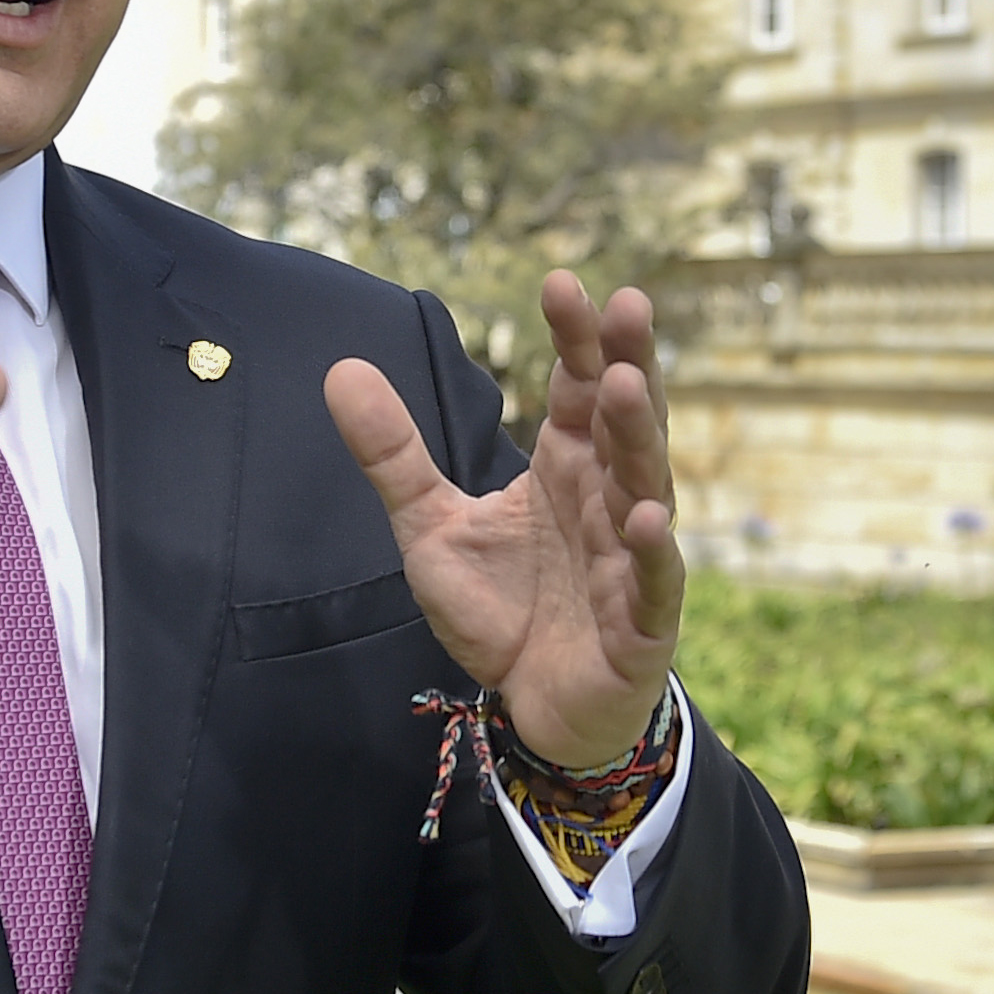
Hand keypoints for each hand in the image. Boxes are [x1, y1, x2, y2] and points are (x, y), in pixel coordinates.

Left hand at [324, 270, 679, 772]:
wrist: (533, 710)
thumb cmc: (501, 609)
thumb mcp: (430, 526)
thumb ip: (394, 453)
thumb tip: (341, 367)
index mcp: (566, 465)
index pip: (578, 387)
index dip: (576, 337)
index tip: (558, 283)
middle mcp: (607, 497)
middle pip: (625, 419)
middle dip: (628, 362)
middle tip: (628, 304)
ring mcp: (632, 556)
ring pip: (645, 484)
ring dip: (639, 437)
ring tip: (626, 386)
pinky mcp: (641, 621)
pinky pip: (653, 579)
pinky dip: (652, 550)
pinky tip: (643, 516)